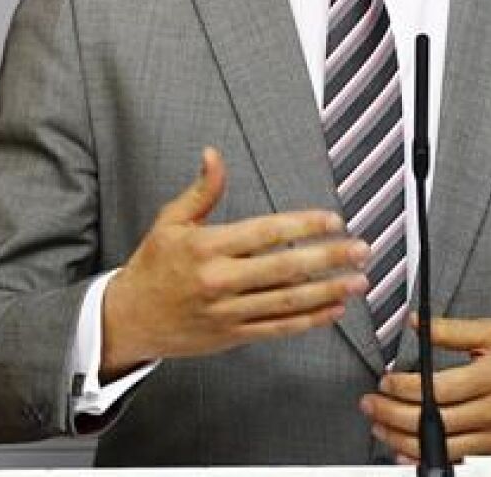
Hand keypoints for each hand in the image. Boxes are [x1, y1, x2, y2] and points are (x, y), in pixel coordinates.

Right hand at [101, 147, 368, 378]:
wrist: (130, 319)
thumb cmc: (152, 266)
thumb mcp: (170, 222)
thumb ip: (201, 191)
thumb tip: (213, 155)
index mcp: (207, 247)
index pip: (266, 232)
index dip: (304, 226)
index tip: (333, 220)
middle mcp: (220, 280)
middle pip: (285, 268)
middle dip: (328, 257)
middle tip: (361, 249)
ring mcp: (228, 312)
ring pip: (287, 302)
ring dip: (328, 291)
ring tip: (357, 281)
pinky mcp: (232, 336)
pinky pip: (278, 328)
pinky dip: (309, 320)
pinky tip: (333, 310)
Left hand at [359, 316, 490, 460]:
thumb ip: (451, 329)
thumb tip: (416, 322)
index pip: (439, 388)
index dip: (406, 387)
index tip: (386, 380)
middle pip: (435, 420)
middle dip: (393, 414)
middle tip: (372, 405)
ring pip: (442, 447)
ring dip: (403, 439)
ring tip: (381, 426)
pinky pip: (458, 462)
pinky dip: (427, 460)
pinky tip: (406, 452)